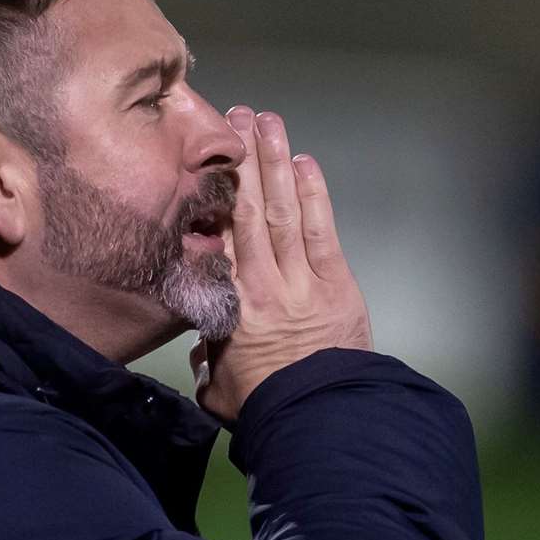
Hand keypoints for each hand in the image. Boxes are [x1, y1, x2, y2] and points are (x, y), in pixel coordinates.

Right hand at [192, 108, 371, 422]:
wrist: (320, 421)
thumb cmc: (265, 408)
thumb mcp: (217, 387)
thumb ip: (208, 358)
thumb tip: (203, 346)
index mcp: (228, 307)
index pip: (216, 242)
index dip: (210, 199)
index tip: (201, 165)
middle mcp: (262, 284)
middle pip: (249, 212)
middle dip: (241, 162)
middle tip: (234, 119)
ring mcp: (303, 280)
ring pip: (284, 211)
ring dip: (276, 163)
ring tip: (266, 122)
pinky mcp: (337, 284)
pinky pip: (322, 231)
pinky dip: (314, 194)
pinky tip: (304, 162)